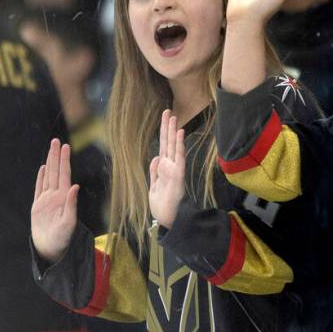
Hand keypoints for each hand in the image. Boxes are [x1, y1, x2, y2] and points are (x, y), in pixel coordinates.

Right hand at [31, 138, 79, 261]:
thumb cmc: (63, 239)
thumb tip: (75, 186)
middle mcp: (56, 196)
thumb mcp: (69, 222)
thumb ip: (72, 204)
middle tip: (56, 141)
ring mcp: (47, 200)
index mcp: (63, 198)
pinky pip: (39, 188)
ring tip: (51, 149)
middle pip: (55, 172)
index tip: (66, 146)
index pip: (64, 174)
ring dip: (50, 163)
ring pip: (48, 177)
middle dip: (56, 156)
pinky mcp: (38, 206)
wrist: (50, 249)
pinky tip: (43, 168)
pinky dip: (41, 178)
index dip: (64, 160)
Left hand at [149, 110, 186, 228]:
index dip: (162, 133)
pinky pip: (179, 156)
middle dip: (167, 127)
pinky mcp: (178, 174)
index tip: (164, 119)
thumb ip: (154, 172)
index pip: (163, 146)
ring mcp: (174, 169)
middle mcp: (170, 166)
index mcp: (163, 168)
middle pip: (168, 143)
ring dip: (173, 131)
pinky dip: (179, 144)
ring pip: (173, 146)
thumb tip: (155, 157)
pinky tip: (179, 132)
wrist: (168, 219)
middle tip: (168, 111)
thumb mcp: (153, 187)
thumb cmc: (162, 206)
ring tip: (173, 117)